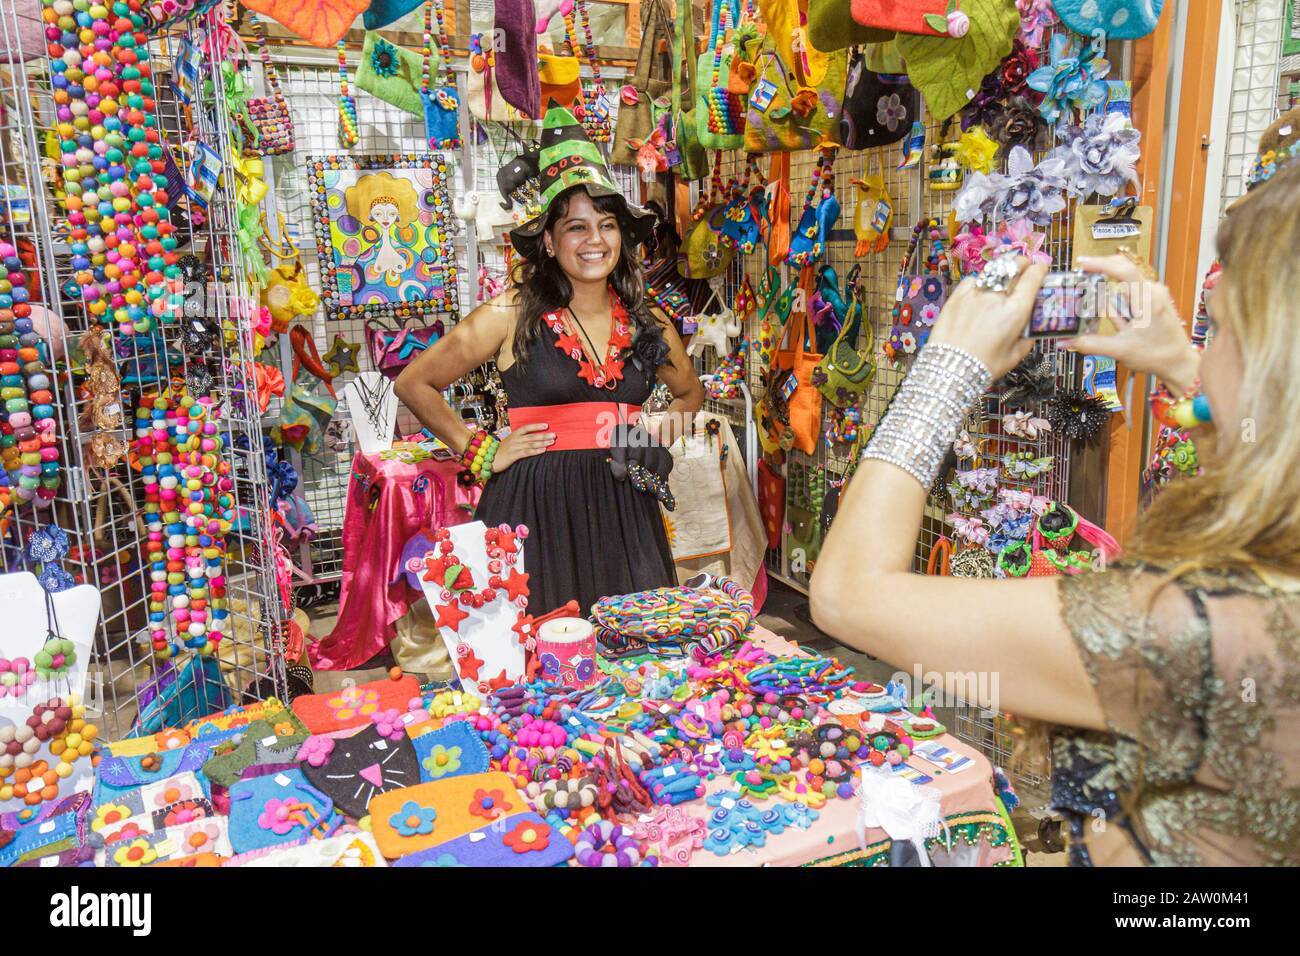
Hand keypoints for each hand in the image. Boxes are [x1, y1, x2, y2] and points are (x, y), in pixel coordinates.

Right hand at [489, 423, 554, 472]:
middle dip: (544, 435)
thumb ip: (520, 439)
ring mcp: (514, 447)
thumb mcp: (510, 442)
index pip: (527, 427)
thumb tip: (533, 438)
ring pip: (531, 444)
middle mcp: (515, 439)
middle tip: (554, 435)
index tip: (546, 426)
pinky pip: (527, 452)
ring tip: (552, 442)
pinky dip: (536, 451)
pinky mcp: (514, 455)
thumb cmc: (502, 451)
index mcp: (514, 434)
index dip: (536, 426)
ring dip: (543, 442)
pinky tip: (543, 450)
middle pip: (532, 436)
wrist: (490, 459)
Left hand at [928, 259, 1046, 378]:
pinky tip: (980, 290)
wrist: (949, 368)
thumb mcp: (1014, 356)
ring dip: (1001, 272)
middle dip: (1021, 264)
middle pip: (1012, 267)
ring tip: (1002, 279)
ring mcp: (975, 294)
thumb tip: (1030, 328)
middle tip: (1023, 267)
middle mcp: (996, 298)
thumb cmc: (982, 366)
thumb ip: (1026, 338)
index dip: (1039, 270)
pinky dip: (979, 281)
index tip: (1040, 269)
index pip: (1032, 278)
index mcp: (1015, 311)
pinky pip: (972, 280)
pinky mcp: (957, 297)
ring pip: (992, 272)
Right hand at [1065, 255, 1199, 393]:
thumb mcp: (1119, 350)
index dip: (1101, 264)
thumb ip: (1089, 344)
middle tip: (1084, 286)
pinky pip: (1130, 294)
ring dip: (1114, 303)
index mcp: (1148, 300)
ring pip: (1124, 287)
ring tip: (1122, 327)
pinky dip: (1120, 305)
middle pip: (1122, 273)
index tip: (1082, 263)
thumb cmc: (1157, 355)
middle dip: (1102, 279)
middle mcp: (1154, 291)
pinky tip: (1125, 324)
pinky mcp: (1153, 299)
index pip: (1123, 270)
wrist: (1178, 363)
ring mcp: (1155, 293)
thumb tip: (1065, 341)